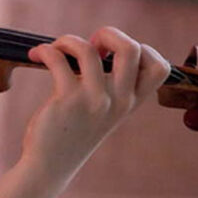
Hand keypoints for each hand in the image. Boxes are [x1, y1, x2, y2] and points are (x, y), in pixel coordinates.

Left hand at [22, 26, 170, 183]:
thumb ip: (112, 85)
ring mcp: (93, 100)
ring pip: (88, 50)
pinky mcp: (66, 100)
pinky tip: (37, 56)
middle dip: (109, 33)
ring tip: (55, 49)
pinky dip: (45, 50)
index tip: (115, 55)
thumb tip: (99, 44)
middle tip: (90, 45)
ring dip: (67, 40)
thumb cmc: (74, 131)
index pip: (160, 67)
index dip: (142, 49)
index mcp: (131, 102)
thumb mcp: (104, 110)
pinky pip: (57, 59)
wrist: (51, 164)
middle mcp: (118, 100)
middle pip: (131, 49)